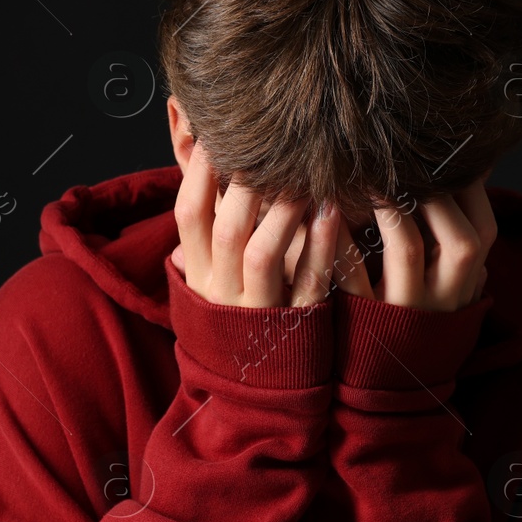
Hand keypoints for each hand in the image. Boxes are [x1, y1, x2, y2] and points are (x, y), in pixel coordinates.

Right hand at [170, 140, 341, 306]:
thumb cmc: (237, 312)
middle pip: (225, 228)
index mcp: (198, 273)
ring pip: (263, 253)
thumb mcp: (211, 275)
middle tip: (270, 149)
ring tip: (304, 177)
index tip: (218, 135)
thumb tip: (189, 166)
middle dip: (246, 184)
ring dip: (284, 211)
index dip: (201, 172)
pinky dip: (320, 245)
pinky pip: (307, 281)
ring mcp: (256, 309)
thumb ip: (206, 231)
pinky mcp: (295, 323)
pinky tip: (332, 212)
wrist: (255, 386)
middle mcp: (220, 291)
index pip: (188, 214)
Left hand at [333, 174, 495, 311]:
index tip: (446, 158)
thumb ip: (455, 236)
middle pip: (458, 239)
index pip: (484, 230)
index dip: (469, 190)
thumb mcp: (447, 282)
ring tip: (371, 172)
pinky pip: (351, 275)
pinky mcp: (363, 318)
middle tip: (407, 158)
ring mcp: (405, 309)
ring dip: (390, 205)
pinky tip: (327, 211)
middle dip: (436, 193)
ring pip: (407, 249)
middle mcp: (443, 297)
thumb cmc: (418, 315)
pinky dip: (339, 241)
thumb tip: (475, 172)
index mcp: (465, 284)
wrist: (389, 382)